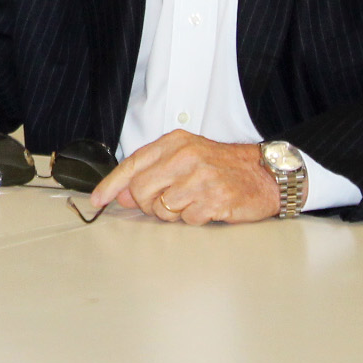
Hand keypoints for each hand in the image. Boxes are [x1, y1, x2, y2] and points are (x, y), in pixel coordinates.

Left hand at [91, 132, 279, 223]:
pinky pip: (187, 220)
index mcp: (175, 143)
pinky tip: (206, 207)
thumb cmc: (222, 166)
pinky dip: (193, 219)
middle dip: (147, 204)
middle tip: (165, 203)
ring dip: (172, 213)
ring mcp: (201, 178)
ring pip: (162, 208)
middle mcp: (186, 157)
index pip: (132, 164)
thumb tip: (123, 195)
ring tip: (191, 202)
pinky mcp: (215, 200)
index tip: (98, 199)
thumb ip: (152, 172)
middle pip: (141, 191)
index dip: (111, 185)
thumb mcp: (185, 158)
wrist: (264, 174)